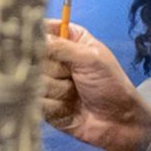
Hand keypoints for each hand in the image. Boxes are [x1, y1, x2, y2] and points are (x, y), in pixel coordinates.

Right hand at [41, 20, 150, 150]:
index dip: (36, 35)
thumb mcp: (91, 59)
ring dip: (57, 90)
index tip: (39, 44)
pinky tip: (68, 108)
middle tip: (72, 76)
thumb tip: (35, 38)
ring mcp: (47, 81)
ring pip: (33, 80)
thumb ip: (62, 47)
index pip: (41, 28)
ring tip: (75, 94)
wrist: (118, 122)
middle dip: (53, 69)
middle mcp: (54, 58)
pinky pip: (35, 100)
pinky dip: (53, 105)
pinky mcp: (42, 103)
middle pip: (32, 56)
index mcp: (68, 39)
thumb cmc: (111, 85)